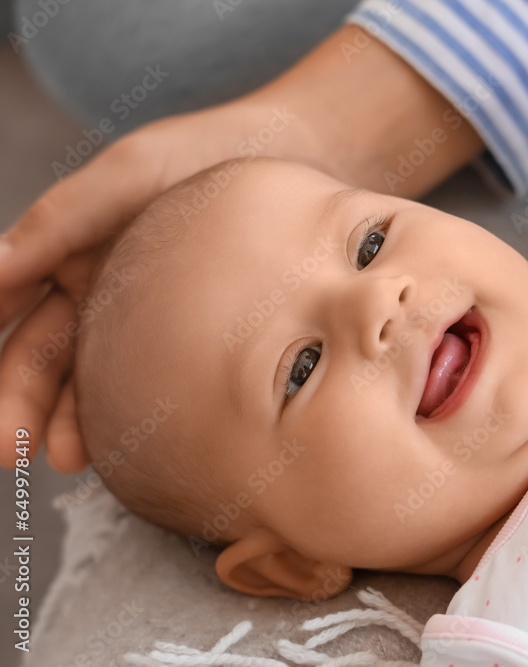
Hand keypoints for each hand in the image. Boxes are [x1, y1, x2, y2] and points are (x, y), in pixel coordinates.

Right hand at [0, 97, 321, 472]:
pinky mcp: (197, 339)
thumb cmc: (205, 153)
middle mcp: (101, 294)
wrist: (294, 157)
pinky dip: (138, 413)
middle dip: (22, 405)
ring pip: (99, 380)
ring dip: (74, 421)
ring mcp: (147, 320)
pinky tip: (133, 443)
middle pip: (47, 360)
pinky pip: (162, 382)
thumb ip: (62, 218)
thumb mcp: (129, 173)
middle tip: (12, 448)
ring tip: (72, 457)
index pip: (15, 317)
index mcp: (71, 256)